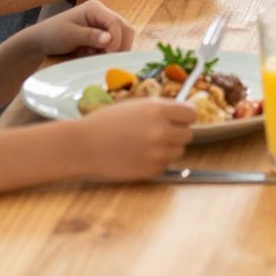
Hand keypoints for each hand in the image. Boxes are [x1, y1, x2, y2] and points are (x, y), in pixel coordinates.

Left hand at [28, 1, 135, 58]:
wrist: (42, 41)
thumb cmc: (53, 35)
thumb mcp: (69, 35)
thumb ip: (90, 36)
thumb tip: (109, 39)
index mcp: (95, 8)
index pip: (115, 22)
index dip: (116, 39)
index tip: (108, 53)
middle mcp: (103, 14)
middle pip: (125, 29)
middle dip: (120, 45)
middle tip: (107, 58)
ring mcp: (104, 25)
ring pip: (123, 37)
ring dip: (114, 50)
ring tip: (96, 56)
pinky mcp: (103, 35)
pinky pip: (115, 45)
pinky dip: (108, 53)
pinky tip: (94, 55)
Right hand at [77, 99, 196, 180]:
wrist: (84, 145)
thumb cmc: (108, 121)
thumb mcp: (137, 105)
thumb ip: (163, 108)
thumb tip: (186, 112)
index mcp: (159, 110)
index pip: (191, 114)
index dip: (184, 116)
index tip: (178, 119)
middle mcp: (161, 131)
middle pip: (188, 134)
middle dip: (176, 133)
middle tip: (159, 133)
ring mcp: (157, 152)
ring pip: (179, 151)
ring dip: (168, 148)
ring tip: (147, 145)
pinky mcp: (151, 170)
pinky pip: (166, 164)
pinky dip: (157, 161)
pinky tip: (139, 155)